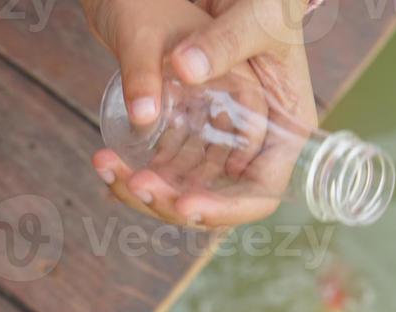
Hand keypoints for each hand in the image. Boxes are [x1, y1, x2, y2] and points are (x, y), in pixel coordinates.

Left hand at [86, 0, 317, 227]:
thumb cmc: (269, 1)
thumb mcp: (257, 15)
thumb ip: (225, 41)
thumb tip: (185, 69)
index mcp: (286, 133)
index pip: (260, 194)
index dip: (224, 208)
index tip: (185, 202)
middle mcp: (256, 150)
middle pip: (218, 202)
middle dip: (174, 201)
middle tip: (137, 183)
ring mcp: (225, 147)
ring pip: (188, 189)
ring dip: (149, 189)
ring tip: (110, 166)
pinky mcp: (198, 136)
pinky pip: (171, 167)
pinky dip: (141, 168)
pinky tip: (109, 161)